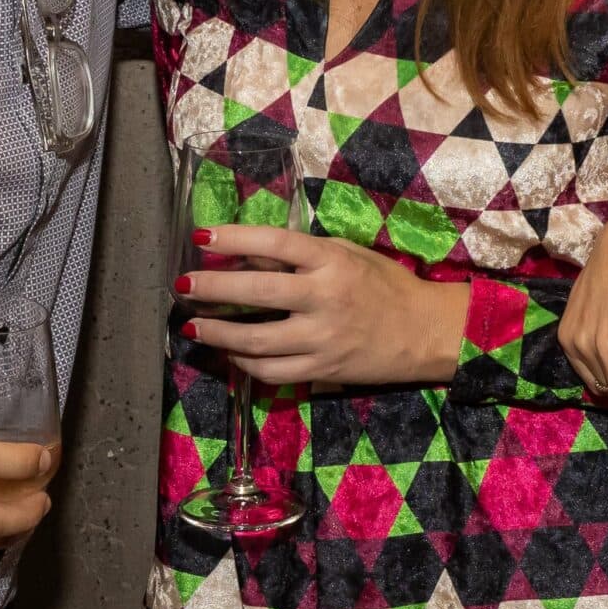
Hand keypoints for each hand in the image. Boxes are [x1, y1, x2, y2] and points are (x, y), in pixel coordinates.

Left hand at [179, 226, 470, 387]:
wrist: (424, 332)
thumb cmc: (385, 285)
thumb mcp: (348, 256)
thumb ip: (302, 256)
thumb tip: (249, 255)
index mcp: (333, 262)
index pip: (276, 244)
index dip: (235, 239)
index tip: (201, 236)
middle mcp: (325, 299)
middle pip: (256, 294)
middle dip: (212, 290)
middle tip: (183, 285)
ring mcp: (322, 339)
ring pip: (256, 341)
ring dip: (217, 335)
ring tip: (193, 327)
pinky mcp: (322, 371)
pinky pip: (272, 372)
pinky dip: (245, 363)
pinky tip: (230, 354)